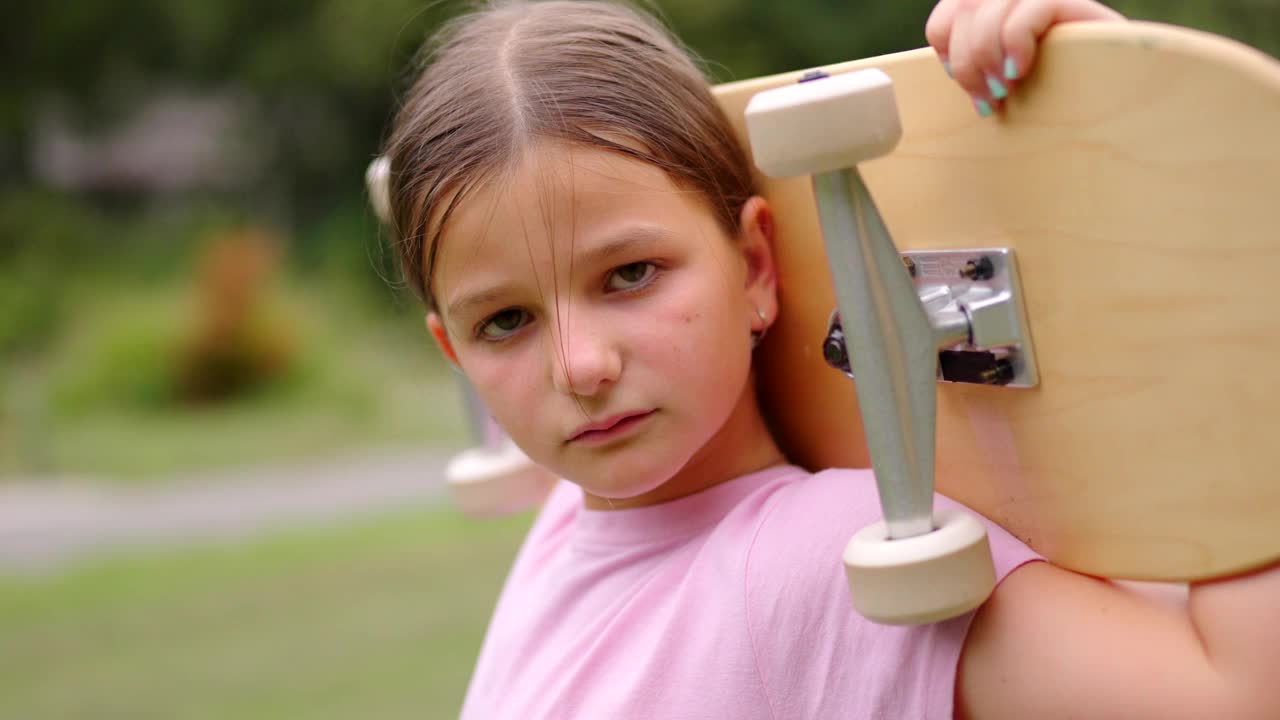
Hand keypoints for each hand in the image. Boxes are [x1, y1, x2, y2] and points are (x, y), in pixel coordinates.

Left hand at [925, 0, 1124, 116]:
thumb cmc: (1064, 103)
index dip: (946, 44)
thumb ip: (983, 70)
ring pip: (990, 7)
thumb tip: (951, 71)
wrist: (1128, 104)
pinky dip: (1016, 41)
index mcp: (1003, 10)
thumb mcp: (1011, 86)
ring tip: (1005, 91)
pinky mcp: (1076, 3)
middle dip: (967, 61)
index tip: (958, 79)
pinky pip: (1031, 7)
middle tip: (986, 100)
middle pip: (965, 6)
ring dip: (987, 57)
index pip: (950, 9)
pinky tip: (1021, 71)